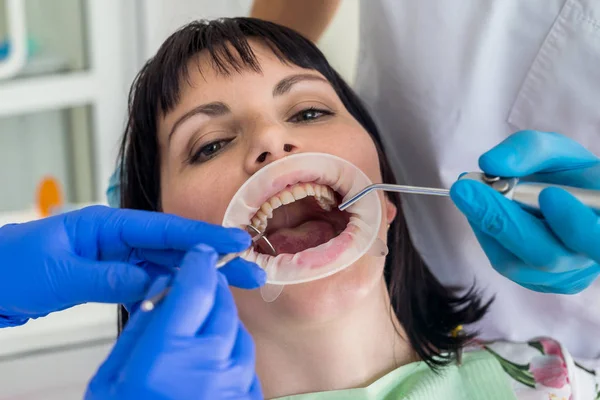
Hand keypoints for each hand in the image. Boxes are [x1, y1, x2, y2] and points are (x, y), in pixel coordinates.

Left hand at [0, 206, 264, 326]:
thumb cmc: (10, 267)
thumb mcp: (60, 273)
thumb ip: (110, 277)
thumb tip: (155, 283)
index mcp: (105, 224)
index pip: (164, 229)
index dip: (203, 236)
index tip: (236, 241)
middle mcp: (116, 238)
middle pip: (174, 247)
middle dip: (213, 258)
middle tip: (250, 270)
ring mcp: (115, 258)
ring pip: (166, 266)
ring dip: (198, 275)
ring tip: (234, 284)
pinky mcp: (110, 276)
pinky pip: (148, 282)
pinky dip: (170, 290)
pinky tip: (192, 296)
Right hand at [85, 245, 261, 399]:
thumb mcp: (113, 375)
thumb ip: (142, 329)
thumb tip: (162, 294)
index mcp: (166, 356)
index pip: (196, 287)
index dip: (200, 263)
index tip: (200, 253)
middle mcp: (208, 366)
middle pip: (221, 304)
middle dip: (210, 289)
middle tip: (196, 287)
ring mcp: (233, 385)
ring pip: (236, 329)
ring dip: (220, 320)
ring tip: (196, 332)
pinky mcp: (246, 397)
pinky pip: (244, 359)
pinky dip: (229, 350)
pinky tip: (208, 360)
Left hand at [450, 130, 599, 293]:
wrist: (566, 199)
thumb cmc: (568, 174)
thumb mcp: (557, 152)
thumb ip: (529, 150)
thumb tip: (490, 163)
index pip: (596, 238)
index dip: (575, 223)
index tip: (549, 194)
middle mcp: (588, 259)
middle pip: (545, 255)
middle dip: (502, 220)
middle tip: (464, 188)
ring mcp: (563, 277)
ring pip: (516, 263)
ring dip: (486, 224)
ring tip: (469, 192)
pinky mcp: (537, 282)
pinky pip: (504, 262)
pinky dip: (486, 234)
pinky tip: (479, 210)